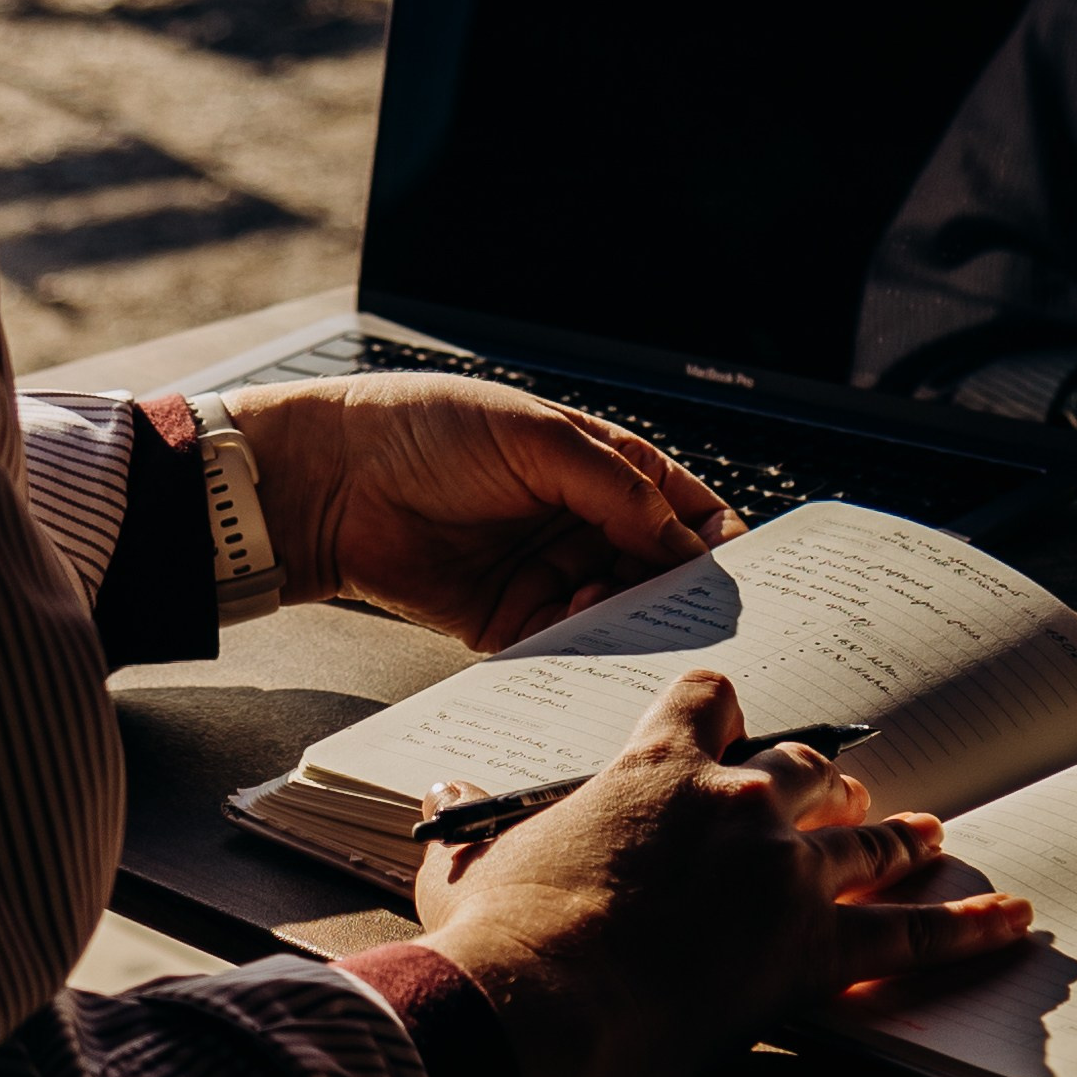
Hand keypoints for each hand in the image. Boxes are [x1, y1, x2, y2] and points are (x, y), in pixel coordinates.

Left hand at [231, 373, 742, 648]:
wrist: (334, 478)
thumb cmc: (430, 429)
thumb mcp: (538, 437)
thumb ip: (617, 488)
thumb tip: (686, 540)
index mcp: (599, 468)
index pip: (682, 508)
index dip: (716, 538)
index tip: (742, 571)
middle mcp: (581, 524)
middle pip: (658, 571)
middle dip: (681, 595)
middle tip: (702, 618)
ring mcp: (547, 575)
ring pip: (617, 614)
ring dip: (632, 622)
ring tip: (632, 619)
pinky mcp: (508, 623)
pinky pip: (563, 645)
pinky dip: (584, 647)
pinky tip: (587, 635)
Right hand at [414, 669, 1030, 1076]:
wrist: (542, 1002)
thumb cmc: (499, 936)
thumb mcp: (467, 863)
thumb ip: (467, 822)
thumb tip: (442, 794)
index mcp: (653, 770)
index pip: (710, 700)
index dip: (726, 708)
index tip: (735, 721)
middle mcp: (734, 803)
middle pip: (806, 766)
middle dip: (829, 774)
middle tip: (848, 784)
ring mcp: (782, 873)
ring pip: (863, 835)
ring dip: (898, 832)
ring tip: (927, 834)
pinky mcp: (813, 949)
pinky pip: (910, 936)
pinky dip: (966, 930)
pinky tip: (1010, 920)